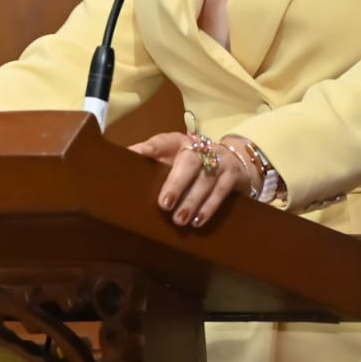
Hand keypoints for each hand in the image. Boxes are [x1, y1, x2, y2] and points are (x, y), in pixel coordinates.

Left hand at [129, 132, 249, 227]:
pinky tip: (197, 221)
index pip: (166, 140)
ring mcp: (219, 161)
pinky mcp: (232, 175)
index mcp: (180, 143)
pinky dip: (210, 207)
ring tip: (179, 220)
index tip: (143, 152)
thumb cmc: (192, 164)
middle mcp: (200, 149)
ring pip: (206, 180)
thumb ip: (151, 160)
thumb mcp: (174, 158)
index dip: (155, 146)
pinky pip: (221, 191)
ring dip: (192, 201)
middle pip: (189, 163)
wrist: (235, 160)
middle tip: (164, 204)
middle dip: (177, 183)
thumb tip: (125, 159)